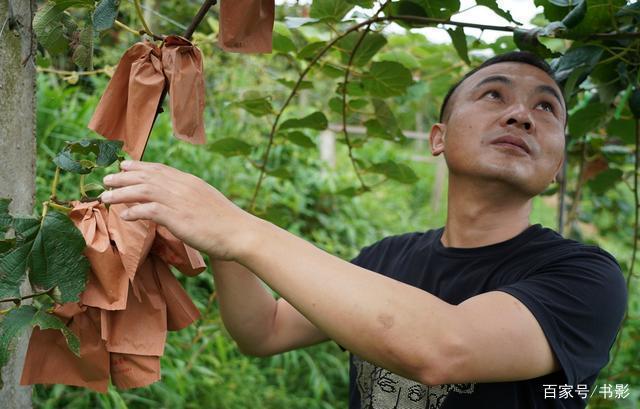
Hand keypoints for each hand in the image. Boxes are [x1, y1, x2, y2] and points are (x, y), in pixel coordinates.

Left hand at [100, 160, 260, 260]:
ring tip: (105, 197)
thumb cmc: (226, 222)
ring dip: (122, 193)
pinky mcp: (178, 217)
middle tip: (106, 180)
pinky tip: (124, 216)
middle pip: (147, 177)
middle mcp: (182, 186)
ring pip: (143, 191)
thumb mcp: (207, 202)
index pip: (159, 169)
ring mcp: (180, 201)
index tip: (124, 165)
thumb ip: (190, 198)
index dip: (139, 166)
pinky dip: (135, 211)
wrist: (240, 232)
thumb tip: (178, 201)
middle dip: (124, 177)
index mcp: (190, 181)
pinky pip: (149, 210)